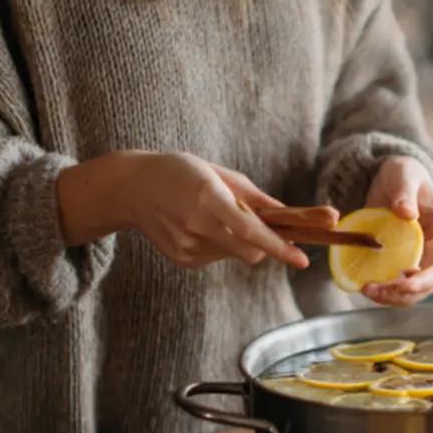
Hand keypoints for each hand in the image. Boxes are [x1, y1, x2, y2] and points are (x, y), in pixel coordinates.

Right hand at [57, 151, 308, 269]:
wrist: (131, 188)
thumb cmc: (180, 172)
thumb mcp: (218, 173)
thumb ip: (253, 196)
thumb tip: (285, 212)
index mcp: (208, 198)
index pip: (250, 231)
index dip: (279, 246)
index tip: (301, 259)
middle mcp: (197, 226)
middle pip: (249, 252)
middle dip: (267, 247)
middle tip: (271, 231)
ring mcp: (188, 247)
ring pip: (235, 254)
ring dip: (240, 241)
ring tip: (216, 216)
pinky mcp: (182, 260)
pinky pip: (218, 257)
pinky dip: (221, 244)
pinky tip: (200, 226)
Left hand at [361, 156, 432, 305]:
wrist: (393, 183)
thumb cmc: (403, 175)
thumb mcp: (403, 174)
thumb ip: (405, 191)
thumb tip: (406, 213)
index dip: (429, 272)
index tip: (406, 278)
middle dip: (410, 290)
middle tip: (381, 289)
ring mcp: (423, 258)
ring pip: (419, 289)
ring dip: (396, 297)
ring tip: (369, 291)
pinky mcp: (406, 264)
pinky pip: (401, 286)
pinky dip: (387, 292)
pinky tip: (366, 288)